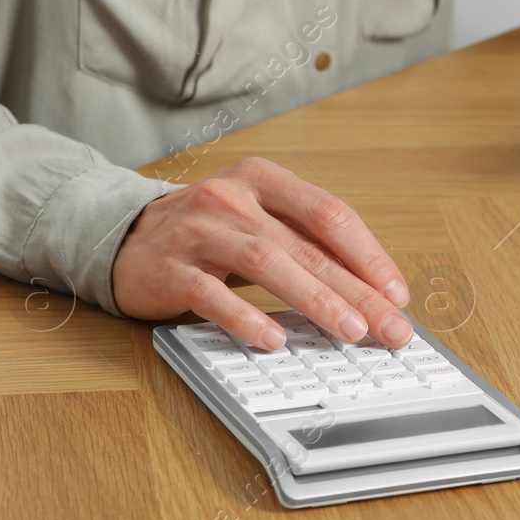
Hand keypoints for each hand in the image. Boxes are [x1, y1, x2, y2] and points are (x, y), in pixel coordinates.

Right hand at [112, 157, 411, 349]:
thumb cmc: (207, 233)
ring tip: (349, 331)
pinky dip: (245, 317)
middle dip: (357, 290)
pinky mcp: (169, 269)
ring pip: (267, 263)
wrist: (122, 237)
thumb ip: (304, 244)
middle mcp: (233, 198)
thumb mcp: (257, 220)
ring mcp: (199, 231)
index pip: (330, 215)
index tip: (397, 293)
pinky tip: (272, 339)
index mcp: (264, 181)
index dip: (369, 255)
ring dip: (314, 299)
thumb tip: (369, 292)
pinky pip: (212, 294)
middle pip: (307, 246)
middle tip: (390, 326)